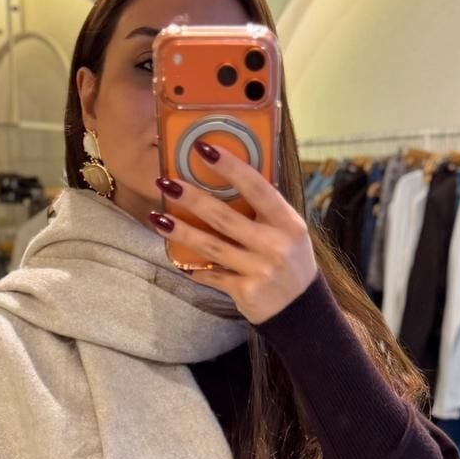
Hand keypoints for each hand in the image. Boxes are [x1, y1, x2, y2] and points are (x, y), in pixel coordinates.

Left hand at [150, 140, 317, 324]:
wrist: (303, 310)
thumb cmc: (291, 261)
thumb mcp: (289, 232)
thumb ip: (266, 210)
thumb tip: (229, 177)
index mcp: (288, 223)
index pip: (257, 188)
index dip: (230, 167)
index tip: (203, 148)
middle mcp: (275, 245)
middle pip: (225, 217)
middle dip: (191, 198)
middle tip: (165, 181)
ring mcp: (260, 270)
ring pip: (211, 246)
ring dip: (180, 231)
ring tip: (156, 217)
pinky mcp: (246, 292)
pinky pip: (213, 275)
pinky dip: (196, 267)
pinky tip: (177, 257)